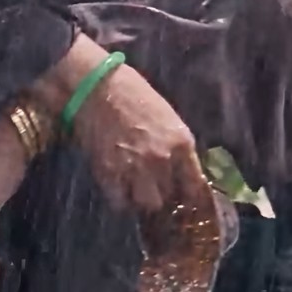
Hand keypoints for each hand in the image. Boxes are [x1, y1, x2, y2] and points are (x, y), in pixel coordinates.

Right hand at [63, 57, 209, 218]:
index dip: (188, 196)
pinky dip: (119, 198)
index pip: (195, 187)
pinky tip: (117, 187)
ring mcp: (135, 169)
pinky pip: (119, 202)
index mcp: (181, 144)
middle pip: (170, 198)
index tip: (182, 198)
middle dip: (163, 196)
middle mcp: (162, 160)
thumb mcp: (167, 118)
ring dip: (141, 199)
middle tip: (154, 189)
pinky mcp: (109, 173)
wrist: (96, 87)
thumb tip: (180, 171)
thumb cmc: (133, 94)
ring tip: (134, 189)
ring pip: (147, 204)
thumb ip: (176, 146)